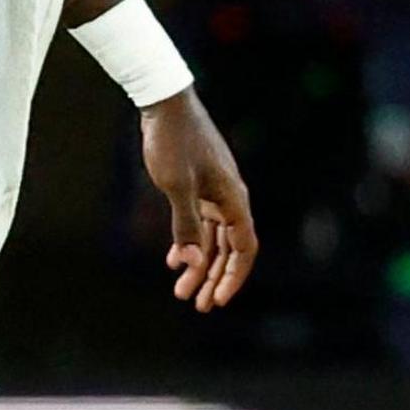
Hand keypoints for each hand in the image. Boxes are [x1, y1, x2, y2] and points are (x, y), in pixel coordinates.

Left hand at [140, 89, 257, 311]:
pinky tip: (174, 260)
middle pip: (229, 249)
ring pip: (213, 238)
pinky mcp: (199, 186)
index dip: (234, 277)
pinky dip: (190, 243)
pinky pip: (201, 223)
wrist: (165, 104)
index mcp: (233, 198)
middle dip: (215, 278)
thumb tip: (193, 263)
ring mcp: (215, 192)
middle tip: (198, 306)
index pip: (244, 248)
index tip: (217, 300)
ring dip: (200, 265)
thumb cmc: (174, 142)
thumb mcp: (176, 186)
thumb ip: (186, 225)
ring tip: (181, 290)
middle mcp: (230, 198)